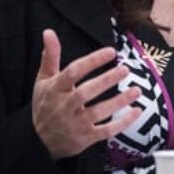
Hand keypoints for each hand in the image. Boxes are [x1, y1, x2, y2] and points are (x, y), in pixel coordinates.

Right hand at [32, 29, 141, 159]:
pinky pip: (105, 131)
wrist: (37, 141)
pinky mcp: (84, 138)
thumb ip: (50, 56)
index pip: (73, 72)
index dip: (92, 61)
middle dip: (107, 80)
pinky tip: (136, 111)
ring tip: (136, 90)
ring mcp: (75, 124)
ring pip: (98, 112)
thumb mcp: (43, 80)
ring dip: (119, 101)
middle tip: (125, 69)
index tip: (111, 51)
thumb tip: (48, 32)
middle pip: (86, 92)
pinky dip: (122, 123)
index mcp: (55, 89)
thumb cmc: (45, 105)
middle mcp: (64, 106)